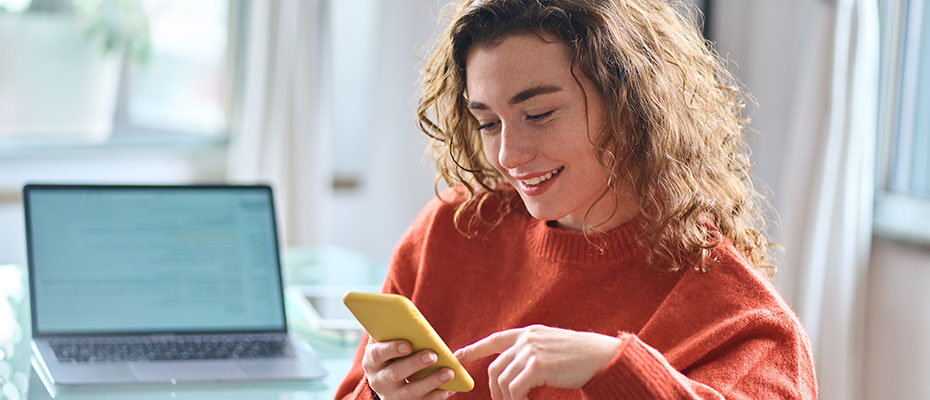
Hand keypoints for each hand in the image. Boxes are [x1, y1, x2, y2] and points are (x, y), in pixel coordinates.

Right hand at [362, 338, 455, 399]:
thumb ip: (392, 329)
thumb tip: (406, 311)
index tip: (408, 344)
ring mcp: (392, 396)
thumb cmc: (391, 352)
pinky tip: (451, 387)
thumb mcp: (386, 342)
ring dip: (431, 382)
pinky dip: (438, 395)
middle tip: (433, 355)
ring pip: (410, 392)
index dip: (392, 349)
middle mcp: (379, 380)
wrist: (387, 380)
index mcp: (372, 360)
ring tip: (449, 372)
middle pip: (396, 373)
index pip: (378, 354)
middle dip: (415, 364)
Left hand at [454, 325, 621, 399]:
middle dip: (494, 390)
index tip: (458, 355)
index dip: (474, 348)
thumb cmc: (582, 358)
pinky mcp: (537, 365)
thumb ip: (532, 353)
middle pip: (496, 368)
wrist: (602, 357)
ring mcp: (530, 350)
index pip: (495, 339)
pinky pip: (514, 389)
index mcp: (529, 333)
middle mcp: (527, 338)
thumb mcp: (552, 348)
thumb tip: (515, 371)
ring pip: (503, 381)